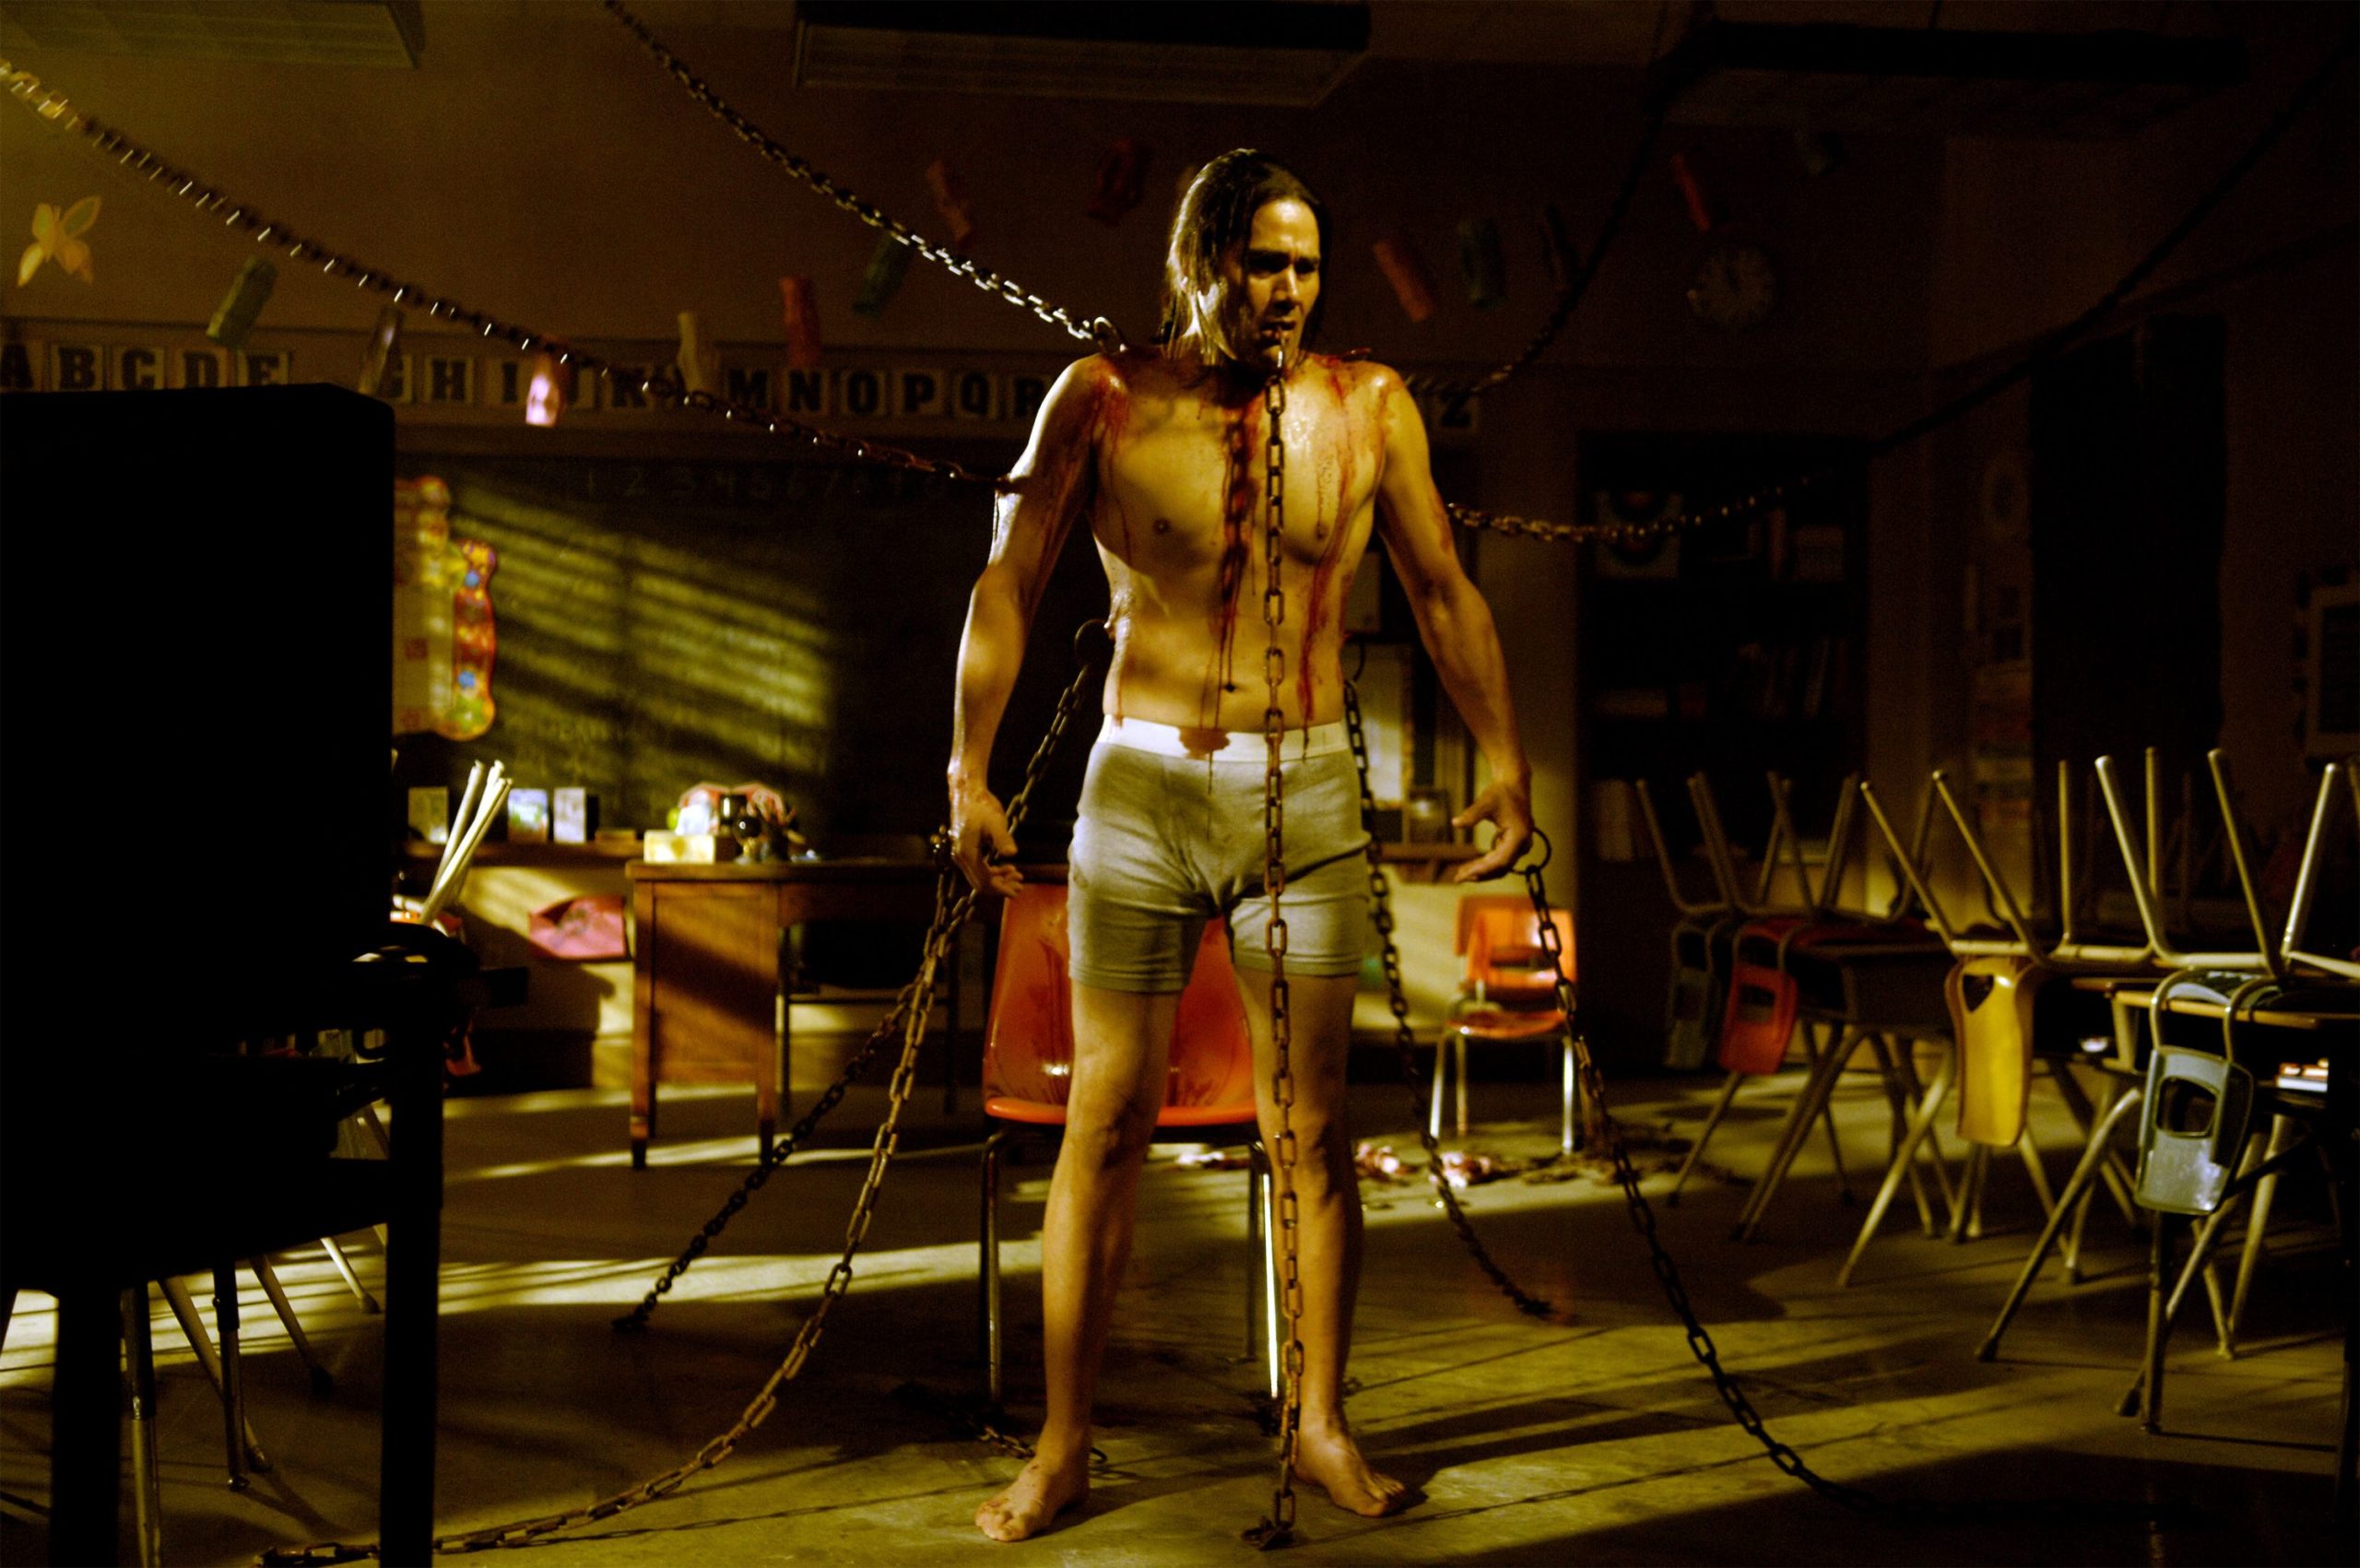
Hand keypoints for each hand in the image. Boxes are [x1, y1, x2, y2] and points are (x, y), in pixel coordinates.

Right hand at [949, 778, 1022, 897]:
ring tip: (1018, 876)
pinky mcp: (966, 850)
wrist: (967, 793)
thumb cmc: (982, 806)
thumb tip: (1011, 853)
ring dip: (999, 880)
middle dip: (1001, 887)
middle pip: (980, 883)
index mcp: (967, 854)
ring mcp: (962, 855)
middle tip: (1021, 886)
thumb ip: (1002, 839)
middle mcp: (961, 858)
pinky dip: (993, 871)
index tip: (1017, 891)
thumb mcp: (995, 821)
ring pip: (980, 877)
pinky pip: (979, 868)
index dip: (1001, 889)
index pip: (984, 881)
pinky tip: (1008, 868)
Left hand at [1451, 778, 1532, 882]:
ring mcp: (1520, 845)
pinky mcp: (1514, 844)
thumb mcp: (1485, 802)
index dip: (1483, 870)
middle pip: (1500, 867)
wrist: (1514, 784)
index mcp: (1519, 836)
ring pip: (1500, 866)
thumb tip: (1455, 823)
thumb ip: (1471, 814)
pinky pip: (1500, 859)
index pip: (1501, 861)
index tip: (1465, 873)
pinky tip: (1470, 866)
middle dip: (1479, 874)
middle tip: (1458, 877)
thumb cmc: (1500, 792)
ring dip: (1481, 872)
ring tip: (1461, 874)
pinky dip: (1485, 864)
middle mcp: (1523, 844)